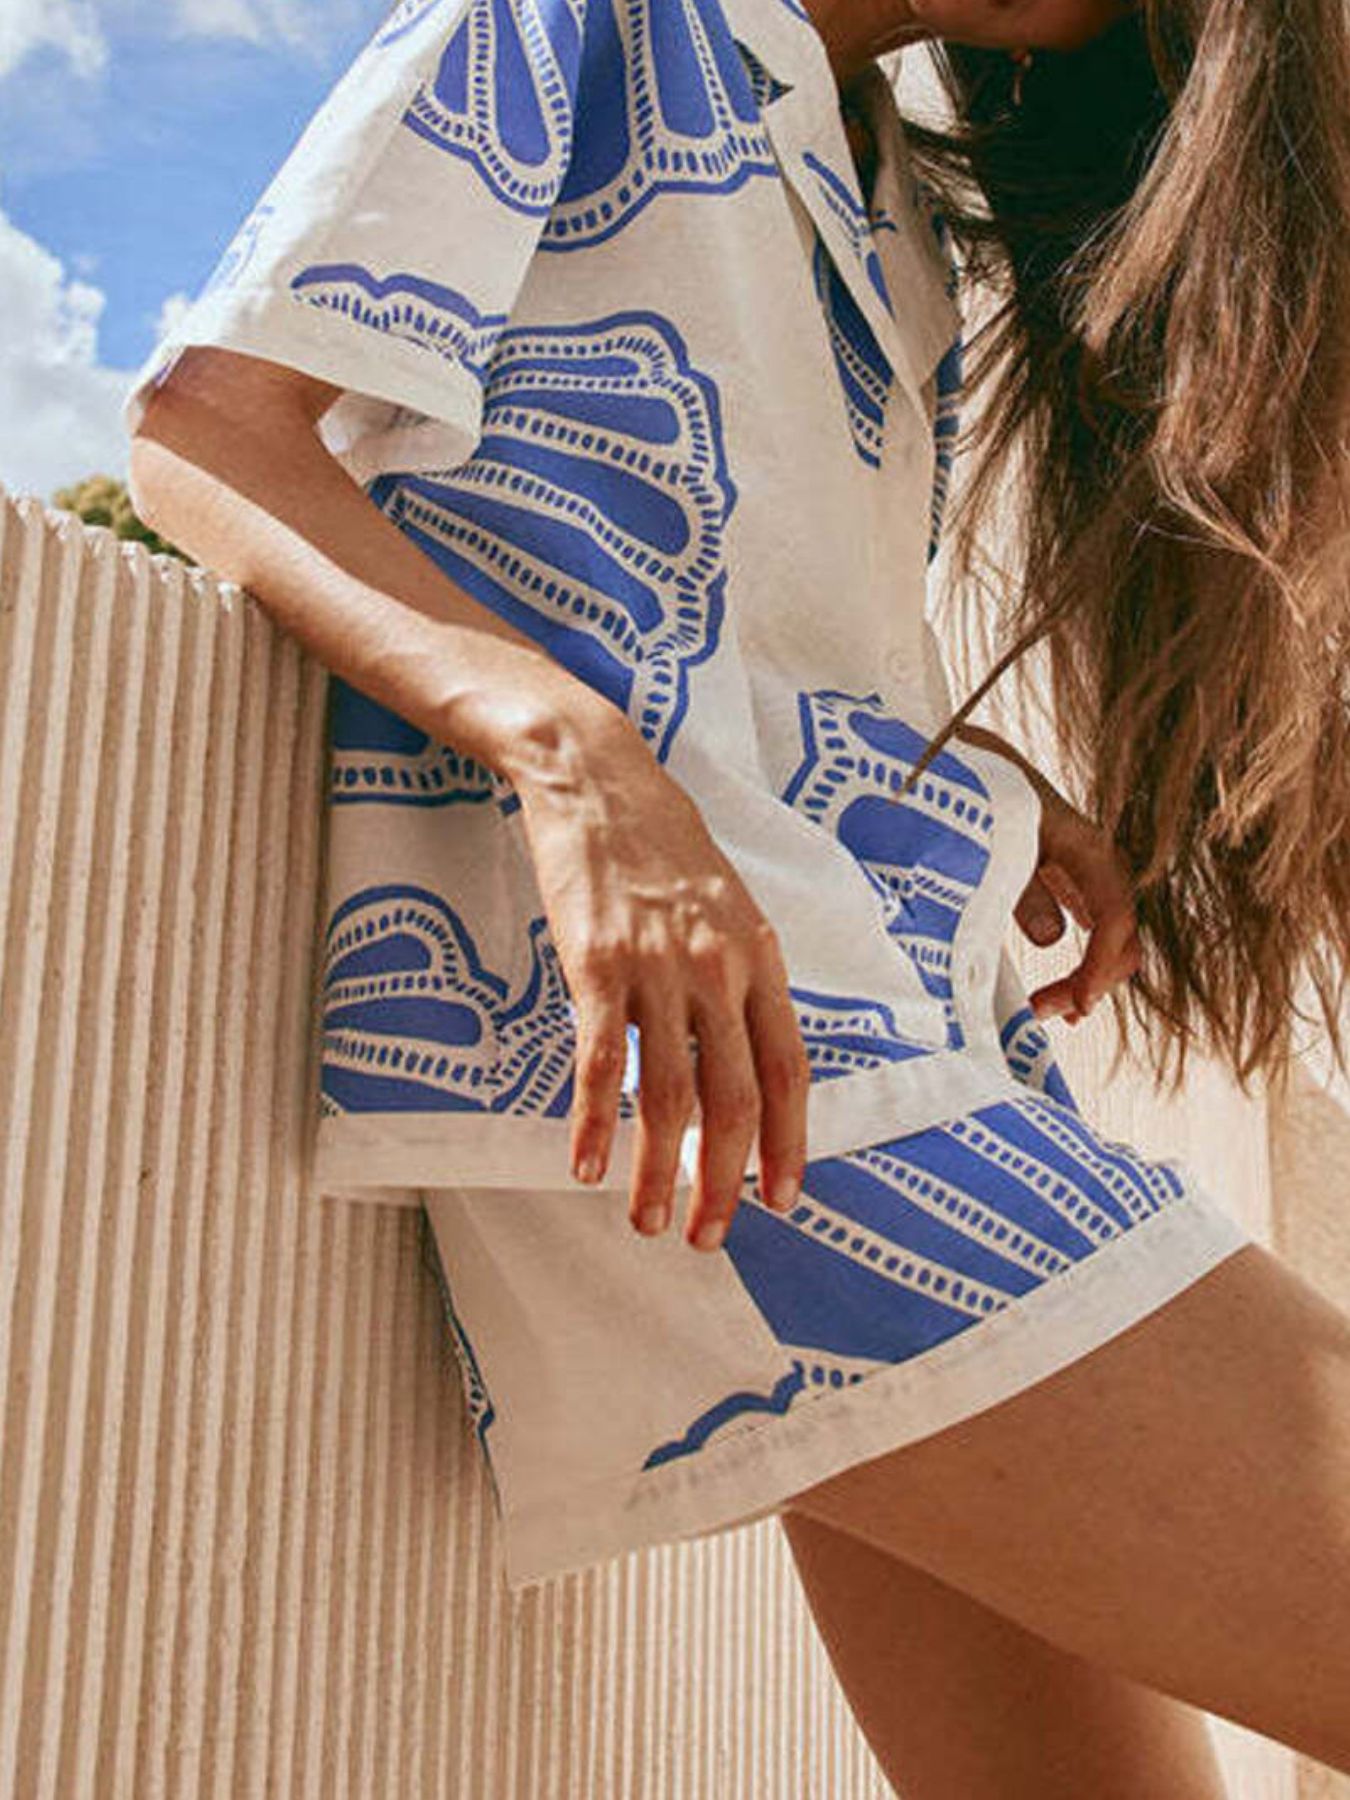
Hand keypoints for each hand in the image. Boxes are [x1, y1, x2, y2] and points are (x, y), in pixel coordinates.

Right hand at [511, 711, 810, 1250]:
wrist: (597, 778)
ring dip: (659, 1171)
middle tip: (711, 1234)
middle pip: (736, 1099)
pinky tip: (584, 1164)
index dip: (789, 1144)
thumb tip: (737, 1055)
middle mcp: (720, 969)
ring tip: (650, 1221)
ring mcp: (658, 968)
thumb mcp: (724, 906)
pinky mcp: (596, 964)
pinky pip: (597, 1062)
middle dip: (727, 1179)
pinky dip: (592, 1122)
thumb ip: (735, 978)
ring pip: (669, 1094)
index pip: (789, 1071)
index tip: (781, 1200)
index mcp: (760, 958)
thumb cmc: (660, 844)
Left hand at [954, 725, 1141, 1023]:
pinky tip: (1065, 995)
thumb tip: (1052, 938)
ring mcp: (1084, 871)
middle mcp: (1094, 860)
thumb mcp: (995, 838)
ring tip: (1056, 1012)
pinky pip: (1091, 928)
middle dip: (1093, 980)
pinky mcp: (1067, 879)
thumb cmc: (979, 792)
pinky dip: (1082, 964)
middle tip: (1047, 1013)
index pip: (1114, 915)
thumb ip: (1019, 884)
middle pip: (1121, 934)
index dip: (1100, 963)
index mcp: (1083, 845)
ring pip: (1109, 936)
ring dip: (1089, 978)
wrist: (969, 756)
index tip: (1075, 1002)